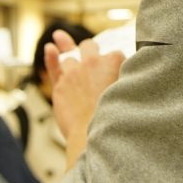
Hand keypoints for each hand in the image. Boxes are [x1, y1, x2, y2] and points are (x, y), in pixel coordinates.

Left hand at [45, 30, 124, 167]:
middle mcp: (92, 62)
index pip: (113, 55)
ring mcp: (73, 72)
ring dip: (72, 63)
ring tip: (75, 75)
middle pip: (89, 47)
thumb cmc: (112, 118)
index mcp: (113, 61)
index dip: (112, 67)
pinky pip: (53, 65)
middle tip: (92, 64)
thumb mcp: (127, 91)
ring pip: (69, 58)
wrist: (92, 135)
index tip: (113, 78)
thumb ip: (125, 76)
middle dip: (90, 52)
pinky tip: (50, 47)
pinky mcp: (59, 85)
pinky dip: (51, 56)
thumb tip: (132, 69)